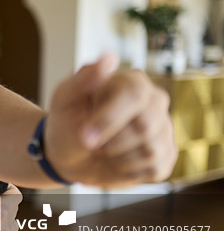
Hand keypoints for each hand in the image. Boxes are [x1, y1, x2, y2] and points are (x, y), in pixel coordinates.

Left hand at [46, 53, 176, 186]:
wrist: (69, 153)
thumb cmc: (67, 121)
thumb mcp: (65, 98)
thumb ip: (84, 78)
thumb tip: (109, 58)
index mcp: (133, 81)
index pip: (134, 95)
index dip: (109, 119)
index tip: (85, 136)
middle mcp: (155, 101)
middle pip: (144, 127)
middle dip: (109, 142)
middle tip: (89, 142)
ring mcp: (164, 129)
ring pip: (149, 151)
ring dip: (115, 157)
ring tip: (103, 149)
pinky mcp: (166, 155)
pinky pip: (153, 169)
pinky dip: (126, 171)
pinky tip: (115, 161)